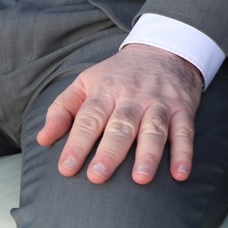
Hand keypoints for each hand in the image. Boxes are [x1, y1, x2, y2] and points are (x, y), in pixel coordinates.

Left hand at [36, 43, 202, 184]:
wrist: (164, 49)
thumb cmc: (119, 74)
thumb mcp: (86, 82)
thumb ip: (62, 109)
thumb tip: (42, 140)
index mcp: (106, 91)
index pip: (89, 118)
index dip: (77, 143)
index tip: (66, 168)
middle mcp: (133, 97)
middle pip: (122, 124)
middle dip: (110, 151)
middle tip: (98, 176)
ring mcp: (160, 103)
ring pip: (154, 128)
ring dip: (149, 154)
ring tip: (141, 179)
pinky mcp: (183, 109)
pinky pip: (185, 131)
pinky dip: (185, 152)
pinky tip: (181, 173)